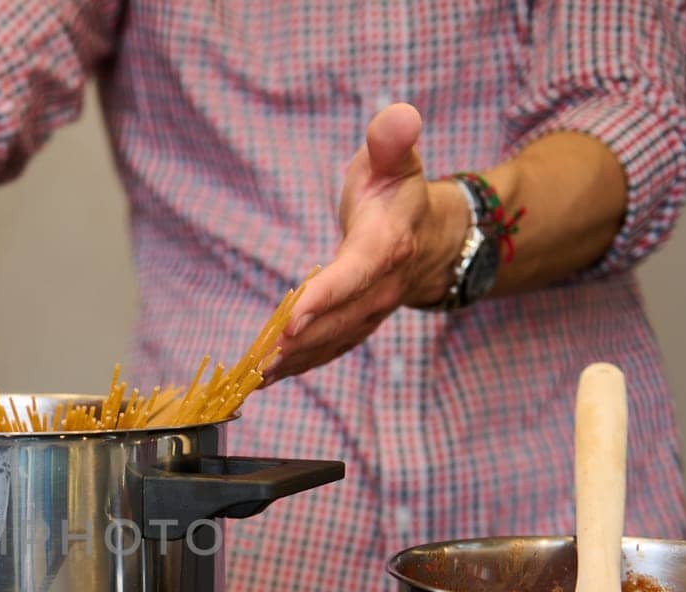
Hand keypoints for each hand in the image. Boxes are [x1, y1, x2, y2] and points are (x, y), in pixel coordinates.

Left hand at [261, 104, 464, 383]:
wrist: (432, 235)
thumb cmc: (399, 190)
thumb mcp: (398, 158)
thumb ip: (393, 139)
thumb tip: (398, 117)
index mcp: (387, 244)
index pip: (355, 274)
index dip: (324, 297)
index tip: (291, 318)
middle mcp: (382, 286)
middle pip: (338, 319)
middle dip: (299, 341)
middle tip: (258, 359)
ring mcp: (372, 311)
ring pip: (331, 341)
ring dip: (293, 362)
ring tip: (252, 377)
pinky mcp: (357, 325)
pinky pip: (328, 350)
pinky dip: (296, 367)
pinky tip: (262, 380)